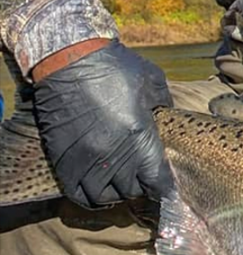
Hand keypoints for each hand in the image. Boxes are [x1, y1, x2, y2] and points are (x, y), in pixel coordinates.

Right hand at [32, 40, 174, 207]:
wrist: (68, 57)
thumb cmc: (116, 67)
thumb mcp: (153, 83)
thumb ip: (164, 107)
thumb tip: (166, 121)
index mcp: (139, 137)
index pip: (158, 181)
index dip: (165, 187)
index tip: (167, 186)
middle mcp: (112, 154)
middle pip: (133, 190)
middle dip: (141, 186)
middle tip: (142, 176)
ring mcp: (85, 159)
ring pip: (105, 196)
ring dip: (116, 193)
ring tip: (120, 182)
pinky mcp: (63, 158)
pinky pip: (77, 193)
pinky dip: (90, 196)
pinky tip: (98, 186)